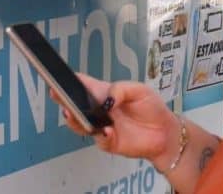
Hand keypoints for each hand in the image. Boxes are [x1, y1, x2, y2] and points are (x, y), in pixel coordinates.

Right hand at [52, 73, 178, 163]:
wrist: (166, 133)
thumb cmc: (151, 108)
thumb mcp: (139, 90)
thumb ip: (121, 89)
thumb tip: (107, 98)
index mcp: (104, 93)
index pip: (83, 85)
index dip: (70, 81)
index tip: (58, 79)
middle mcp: (99, 110)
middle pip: (75, 105)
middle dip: (63, 99)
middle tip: (56, 94)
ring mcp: (102, 127)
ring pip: (80, 124)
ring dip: (74, 119)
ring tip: (72, 113)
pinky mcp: (110, 142)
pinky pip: (100, 140)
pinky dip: (101, 135)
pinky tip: (106, 130)